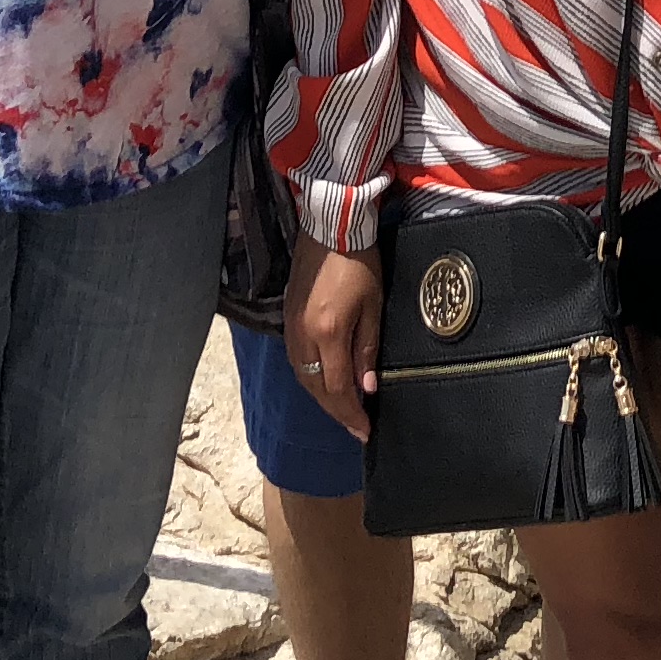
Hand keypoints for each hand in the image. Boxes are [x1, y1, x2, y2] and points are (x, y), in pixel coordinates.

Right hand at [288, 236, 383, 441]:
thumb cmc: (360, 263)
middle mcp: (303, 337)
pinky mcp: (287, 320)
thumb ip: (367, 349)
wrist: (330, 228)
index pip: (338, 389)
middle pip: (316, 389)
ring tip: (344, 410)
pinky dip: (311, 379)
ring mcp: (291, 329)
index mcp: (328, 334)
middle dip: (337, 412)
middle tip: (356, 427)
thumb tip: (367, 388)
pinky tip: (325, 382)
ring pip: (303, 378)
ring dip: (323, 398)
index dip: (351, 414)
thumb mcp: (373, 306)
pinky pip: (296, 362)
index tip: (365, 432)